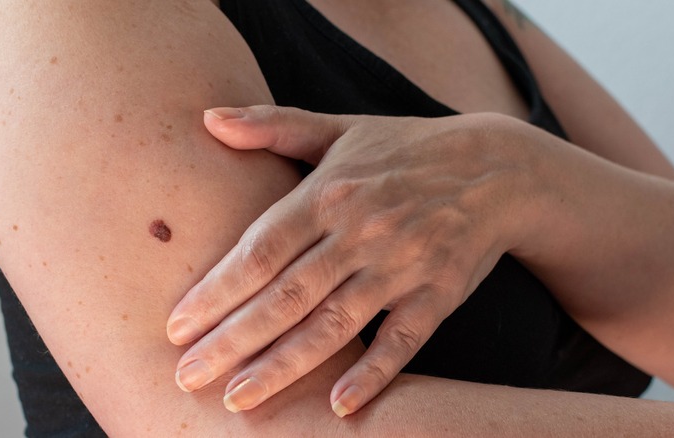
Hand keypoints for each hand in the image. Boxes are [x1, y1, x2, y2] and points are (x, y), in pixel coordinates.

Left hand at [167, 106, 540, 415]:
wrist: (497, 167)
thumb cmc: (404, 149)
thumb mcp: (339, 128)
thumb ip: (272, 125)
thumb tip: (207, 117)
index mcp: (329, 193)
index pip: (261, 249)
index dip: (217, 290)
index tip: (176, 326)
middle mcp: (361, 231)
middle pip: (287, 295)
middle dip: (232, 340)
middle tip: (186, 376)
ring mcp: (403, 265)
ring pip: (334, 325)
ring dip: (284, 367)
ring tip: (237, 399)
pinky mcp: (439, 293)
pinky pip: (403, 341)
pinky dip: (373, 374)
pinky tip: (338, 407)